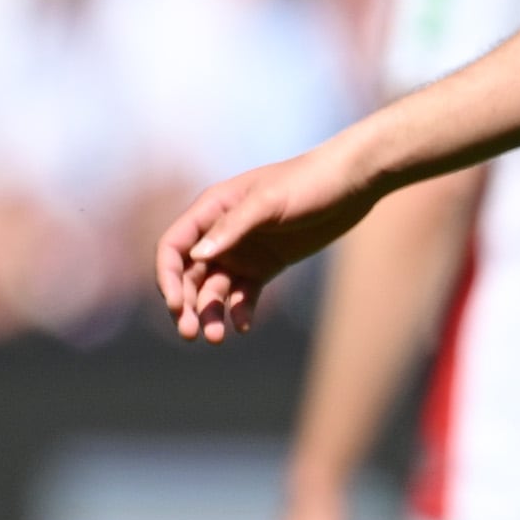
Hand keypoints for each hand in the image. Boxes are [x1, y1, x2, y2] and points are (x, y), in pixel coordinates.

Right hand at [154, 148, 379, 342]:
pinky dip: (239, 311)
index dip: (167, 278)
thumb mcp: (269, 201)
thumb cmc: (309, 181)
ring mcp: (243, 251)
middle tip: (190, 334)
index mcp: (212, 209)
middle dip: (185, 305)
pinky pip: (243, 295)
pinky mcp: (266, 266)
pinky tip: (244, 327)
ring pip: (214, 290)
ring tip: (217, 338)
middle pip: (188, 275)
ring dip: (210, 313)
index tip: (176, 306)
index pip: (173, 247)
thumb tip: (196, 257)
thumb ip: (233, 227)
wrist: (352, 183)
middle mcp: (220, 233)